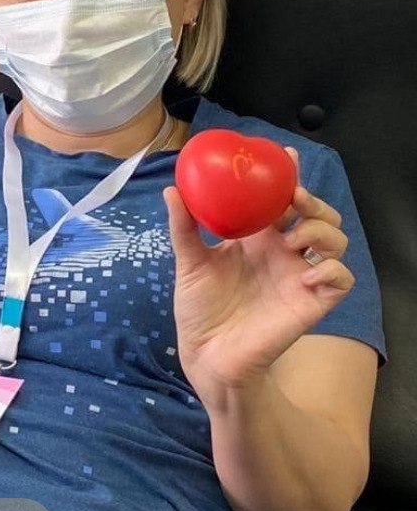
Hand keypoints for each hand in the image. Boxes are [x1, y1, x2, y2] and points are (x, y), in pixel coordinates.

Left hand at [162, 147, 354, 405]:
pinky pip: (340, 279)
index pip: (280, 200)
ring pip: (334, 240)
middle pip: (316, 214)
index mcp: (256, 238)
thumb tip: (171, 190)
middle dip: (312, 200)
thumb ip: (184, 227)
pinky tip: (307, 270)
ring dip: (321, 230)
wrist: (206, 354)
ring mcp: (299, 276)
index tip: (284, 156)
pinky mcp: (311, 303)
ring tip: (292, 237)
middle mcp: (282, 252)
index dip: (288, 176)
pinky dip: (331, 269)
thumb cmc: (199, 309)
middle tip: (292, 199)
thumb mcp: (189, 263)